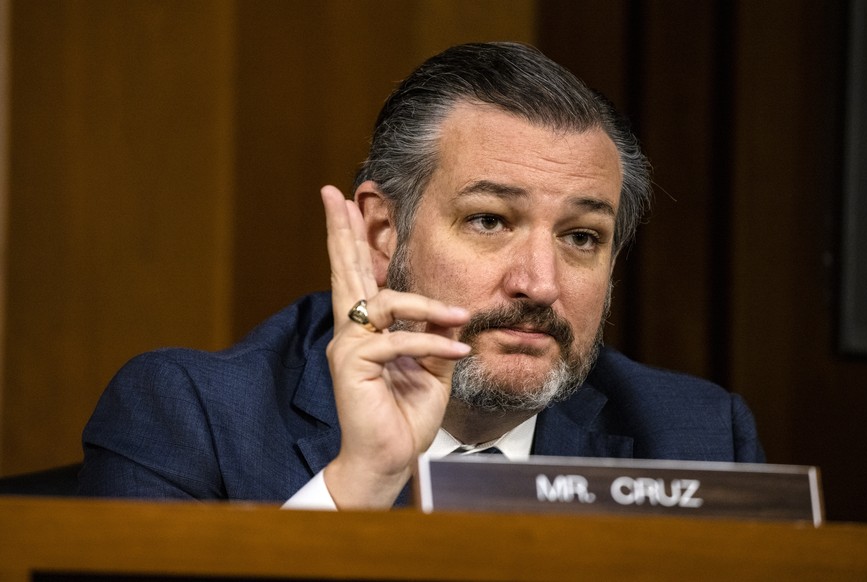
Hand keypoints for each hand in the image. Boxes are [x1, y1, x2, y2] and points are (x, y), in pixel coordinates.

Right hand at [319, 185, 470, 508]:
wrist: (389, 459)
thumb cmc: (406, 416)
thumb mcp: (430, 368)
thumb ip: (433, 337)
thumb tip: (449, 312)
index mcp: (367, 331)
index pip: (358, 277)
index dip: (350, 241)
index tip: (343, 205)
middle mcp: (350, 332)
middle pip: (345, 271)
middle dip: (341, 231)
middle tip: (332, 195)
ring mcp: (348, 346)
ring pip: (386, 303)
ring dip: (428, 308)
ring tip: (459, 319)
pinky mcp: (353, 364)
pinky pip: (398, 341)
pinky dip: (431, 343)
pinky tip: (455, 352)